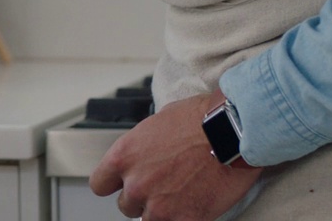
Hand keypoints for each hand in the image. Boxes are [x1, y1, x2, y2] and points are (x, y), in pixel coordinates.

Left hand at [89, 92, 262, 219]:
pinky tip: (193, 205)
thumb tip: (143, 155)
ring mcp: (159, 205)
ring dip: (161, 212)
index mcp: (123, 156)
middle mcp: (136, 184)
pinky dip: (183, 218)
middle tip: (162, 187)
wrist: (231, 132)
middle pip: (126, 205)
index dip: (113, 185)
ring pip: (148, 220)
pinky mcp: (185, 219)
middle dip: (142, 198)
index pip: (99, 185)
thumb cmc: (199, 120)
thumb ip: (141, 148)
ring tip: (179, 196)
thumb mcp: (155, 125)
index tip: (123, 184)